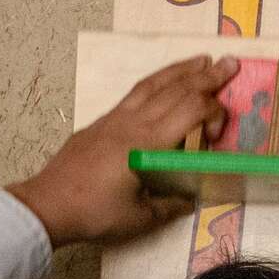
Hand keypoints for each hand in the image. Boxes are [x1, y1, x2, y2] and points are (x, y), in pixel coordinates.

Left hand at [8, 54, 238, 247]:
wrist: (47, 205)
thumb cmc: (94, 213)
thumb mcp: (139, 219)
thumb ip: (169, 206)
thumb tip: (190, 199)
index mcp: (147, 144)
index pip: (191, 110)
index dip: (214, 113)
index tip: (218, 134)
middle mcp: (133, 122)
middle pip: (176, 89)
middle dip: (207, 75)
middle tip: (231, 63)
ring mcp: (115, 118)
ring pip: (153, 84)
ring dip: (180, 70)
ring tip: (201, 60)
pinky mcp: (101, 122)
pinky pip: (135, 93)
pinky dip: (156, 82)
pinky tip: (163, 83)